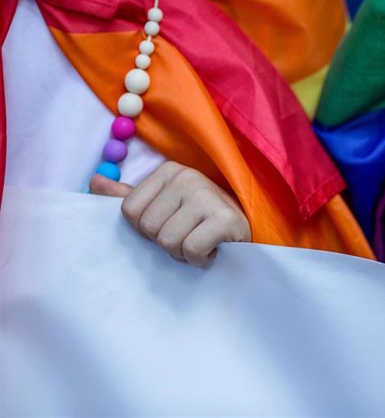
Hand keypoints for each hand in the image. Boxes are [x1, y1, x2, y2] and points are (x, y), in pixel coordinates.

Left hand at [89, 161, 250, 265]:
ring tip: (200, 244)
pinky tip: (212, 251)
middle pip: (149, 228)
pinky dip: (199, 259)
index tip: (170, 226)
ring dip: (183, 253)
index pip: (130, 212)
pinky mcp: (224, 218)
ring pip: (168, 241)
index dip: (146, 230)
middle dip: (166, 243)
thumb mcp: (163, 206)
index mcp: (168, 171)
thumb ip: (128, 197)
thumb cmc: (199, 221)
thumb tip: (94, 182)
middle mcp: (187, 177)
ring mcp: (207, 196)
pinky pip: (191, 249)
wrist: (244, 233)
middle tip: (188, 237)